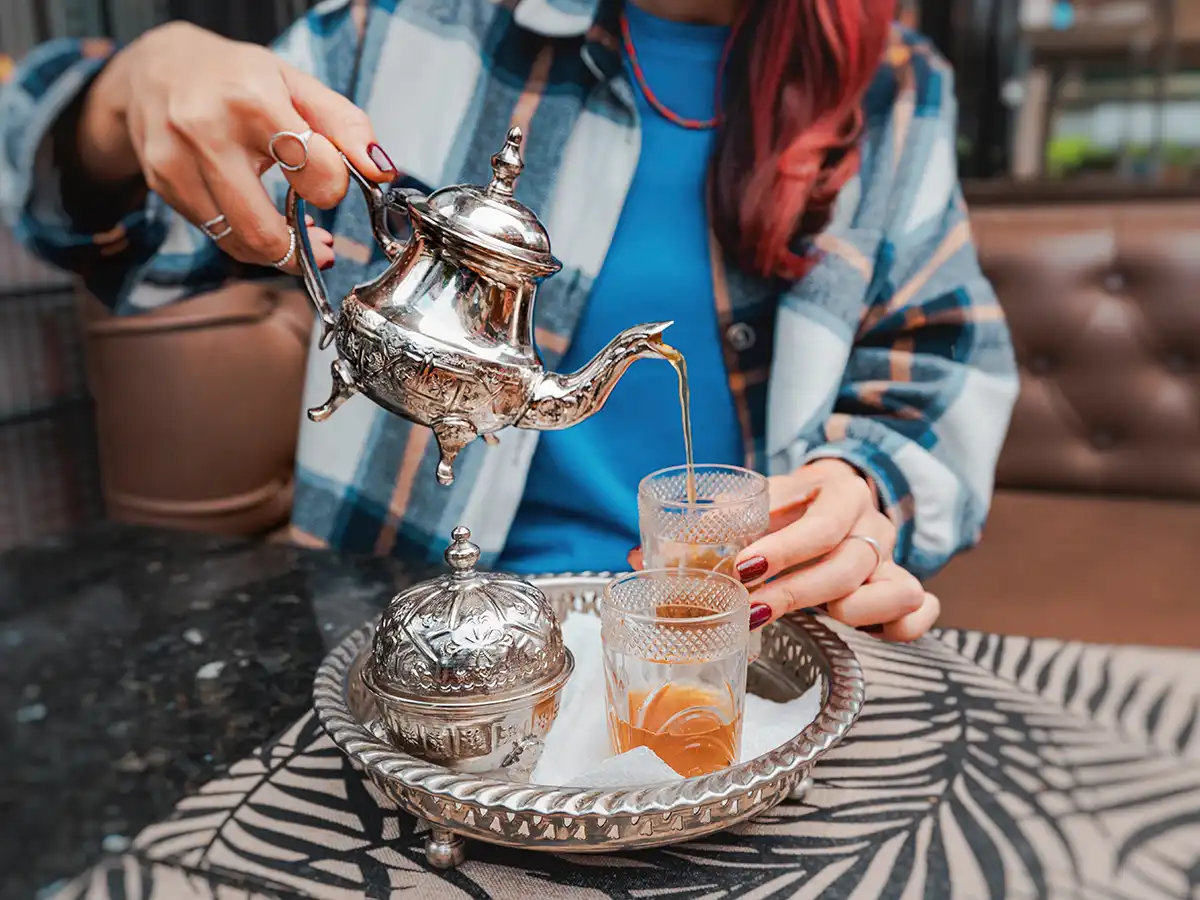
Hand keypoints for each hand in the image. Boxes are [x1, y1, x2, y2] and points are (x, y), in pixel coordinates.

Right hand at [77, 22, 396, 269]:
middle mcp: (207, 131)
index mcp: (253, 99)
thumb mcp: (297, 85)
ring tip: (297, 238)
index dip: (333, 187)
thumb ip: (346, 126)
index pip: (313, 169)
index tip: (333, 183)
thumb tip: (382, 170)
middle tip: (324, 246)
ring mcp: (177, 161)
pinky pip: (216, 235)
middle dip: (301, 249)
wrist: (158, 67)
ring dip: (277, 252)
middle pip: (262, 228)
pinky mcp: (164, 184)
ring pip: (238, 241)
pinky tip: (260, 221)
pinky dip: (247, 241)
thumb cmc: (239, 77)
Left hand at [735, 459, 939, 641]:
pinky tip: (863, 630)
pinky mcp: (903, 590)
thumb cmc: (791, 506)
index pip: (822, 526)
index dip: (784, 551)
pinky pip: (921, 614)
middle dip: (798, 592)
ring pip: (897, 591)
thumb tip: (688, 533)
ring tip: (810, 616)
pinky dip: (900, 628)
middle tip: (754, 608)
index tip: (744, 568)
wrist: (828, 500)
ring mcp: (894, 559)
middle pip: (852, 565)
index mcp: (843, 493)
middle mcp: (876, 524)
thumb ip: (733, 513)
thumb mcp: (763, 498)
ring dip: (851, 611)